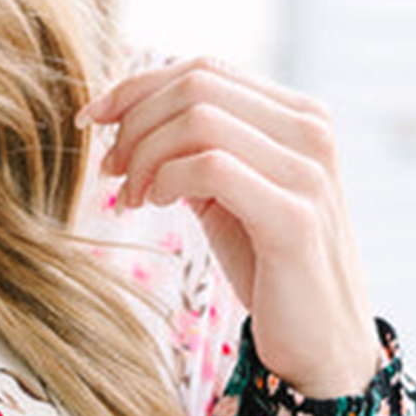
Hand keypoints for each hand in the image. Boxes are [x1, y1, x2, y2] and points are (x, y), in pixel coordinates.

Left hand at [76, 57, 381, 398]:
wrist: (321, 345)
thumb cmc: (271, 274)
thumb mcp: (232, 201)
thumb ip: (201, 157)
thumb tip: (135, 127)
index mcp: (298, 117)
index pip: (205, 70)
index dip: (138, 88)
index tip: (94, 120)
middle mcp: (310, 131)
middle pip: (196, 86)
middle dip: (134, 123)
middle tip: (112, 171)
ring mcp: (307, 171)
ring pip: (198, 120)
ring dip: (145, 155)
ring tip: (132, 198)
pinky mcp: (293, 217)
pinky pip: (210, 167)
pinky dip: (167, 180)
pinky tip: (157, 205)